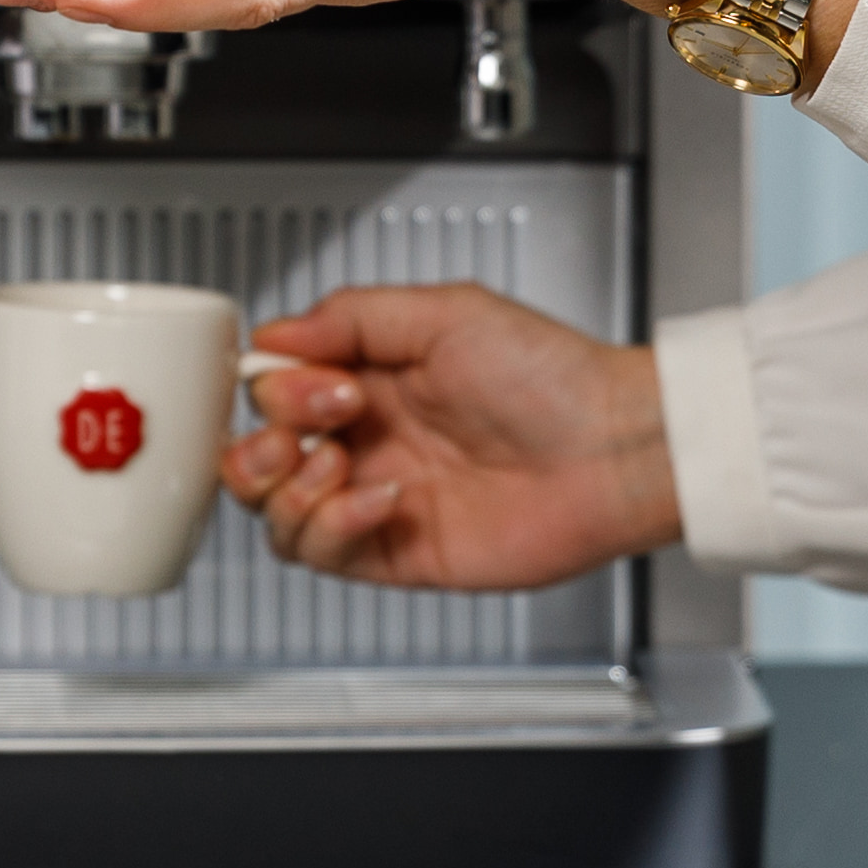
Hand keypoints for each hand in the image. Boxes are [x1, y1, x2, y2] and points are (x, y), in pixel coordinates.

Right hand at [222, 285, 680, 592]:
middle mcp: (367, 441)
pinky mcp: (396, 554)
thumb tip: (274, 335)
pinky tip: (380, 498)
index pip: (275, 389)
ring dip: (286, 490)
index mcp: (372, 378)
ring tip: (336, 464)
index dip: (275, 388)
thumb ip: (351, 317)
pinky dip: (332, 526)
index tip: (313, 381)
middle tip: (301, 433)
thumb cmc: (553, 376)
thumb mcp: (446, 313)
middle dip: (255, 447)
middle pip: (256, 457)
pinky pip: (323, 554)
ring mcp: (376, 499)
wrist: (612, 450)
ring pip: (275, 515)